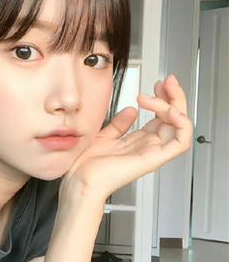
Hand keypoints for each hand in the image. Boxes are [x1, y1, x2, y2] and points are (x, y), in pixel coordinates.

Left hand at [59, 74, 192, 209]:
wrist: (79, 180)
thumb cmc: (86, 165)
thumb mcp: (104, 135)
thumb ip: (119, 124)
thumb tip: (131, 110)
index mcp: (137, 141)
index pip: (161, 117)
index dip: (162, 99)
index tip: (157, 84)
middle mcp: (148, 146)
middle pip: (173, 119)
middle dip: (172, 96)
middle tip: (166, 81)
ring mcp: (152, 152)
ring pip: (179, 126)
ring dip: (174, 104)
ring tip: (159, 92)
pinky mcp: (153, 159)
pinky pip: (180, 142)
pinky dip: (182, 124)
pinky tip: (171, 110)